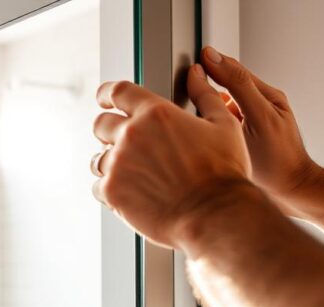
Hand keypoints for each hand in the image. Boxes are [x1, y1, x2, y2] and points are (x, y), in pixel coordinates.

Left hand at [92, 64, 253, 248]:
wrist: (216, 216)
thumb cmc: (224, 173)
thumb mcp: (224, 125)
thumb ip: (205, 95)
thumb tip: (196, 73)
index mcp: (156, 113)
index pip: (117, 92)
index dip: (106, 93)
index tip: (104, 99)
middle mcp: (131, 135)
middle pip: (101, 124)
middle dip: (109, 130)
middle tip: (123, 142)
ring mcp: (118, 164)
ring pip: (98, 157)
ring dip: (110, 162)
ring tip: (131, 173)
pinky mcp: (113, 192)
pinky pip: (99, 185)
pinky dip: (110, 188)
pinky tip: (129, 192)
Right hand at [201, 47, 322, 212]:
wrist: (291, 193)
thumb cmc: (278, 161)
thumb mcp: (257, 116)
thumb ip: (237, 84)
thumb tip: (216, 58)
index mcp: (265, 95)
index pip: (232, 70)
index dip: (209, 66)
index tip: (189, 65)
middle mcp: (258, 107)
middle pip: (225, 89)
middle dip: (207, 92)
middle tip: (187, 101)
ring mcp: (251, 125)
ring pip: (221, 109)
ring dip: (208, 114)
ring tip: (196, 126)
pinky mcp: (245, 140)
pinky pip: (222, 127)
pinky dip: (212, 130)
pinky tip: (206, 141)